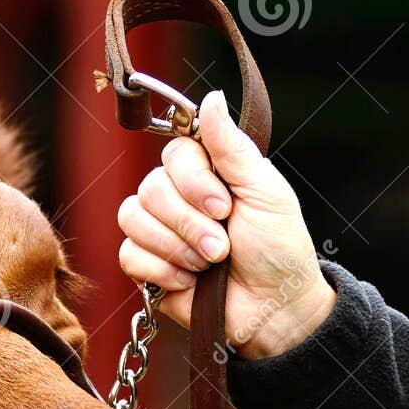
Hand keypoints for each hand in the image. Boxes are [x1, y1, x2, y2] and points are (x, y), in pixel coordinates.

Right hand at [116, 91, 335, 359]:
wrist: (273, 310)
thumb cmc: (279, 250)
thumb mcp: (265, 190)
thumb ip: (231, 146)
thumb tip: (210, 98)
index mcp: (207, 174)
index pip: (173, 153)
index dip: (192, 180)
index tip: (224, 206)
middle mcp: (178, 198)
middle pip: (150, 188)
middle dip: (189, 222)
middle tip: (223, 244)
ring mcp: (159, 232)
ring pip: (132, 218)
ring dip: (176, 246)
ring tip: (209, 263)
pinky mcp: (146, 267)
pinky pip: (129, 255)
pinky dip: (162, 270)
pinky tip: (189, 281)